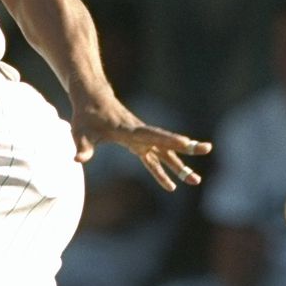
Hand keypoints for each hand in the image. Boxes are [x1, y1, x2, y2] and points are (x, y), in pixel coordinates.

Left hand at [71, 95, 211, 190]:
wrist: (91, 99)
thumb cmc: (85, 115)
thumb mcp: (80, 130)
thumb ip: (82, 146)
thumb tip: (78, 159)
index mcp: (128, 128)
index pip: (151, 134)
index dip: (169, 138)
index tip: (187, 141)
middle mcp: (139, 132)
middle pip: (165, 141)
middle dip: (186, 148)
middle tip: (207, 149)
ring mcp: (140, 137)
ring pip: (163, 151)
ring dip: (179, 165)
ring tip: (196, 180)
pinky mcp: (137, 143)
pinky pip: (153, 158)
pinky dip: (162, 170)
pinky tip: (171, 186)